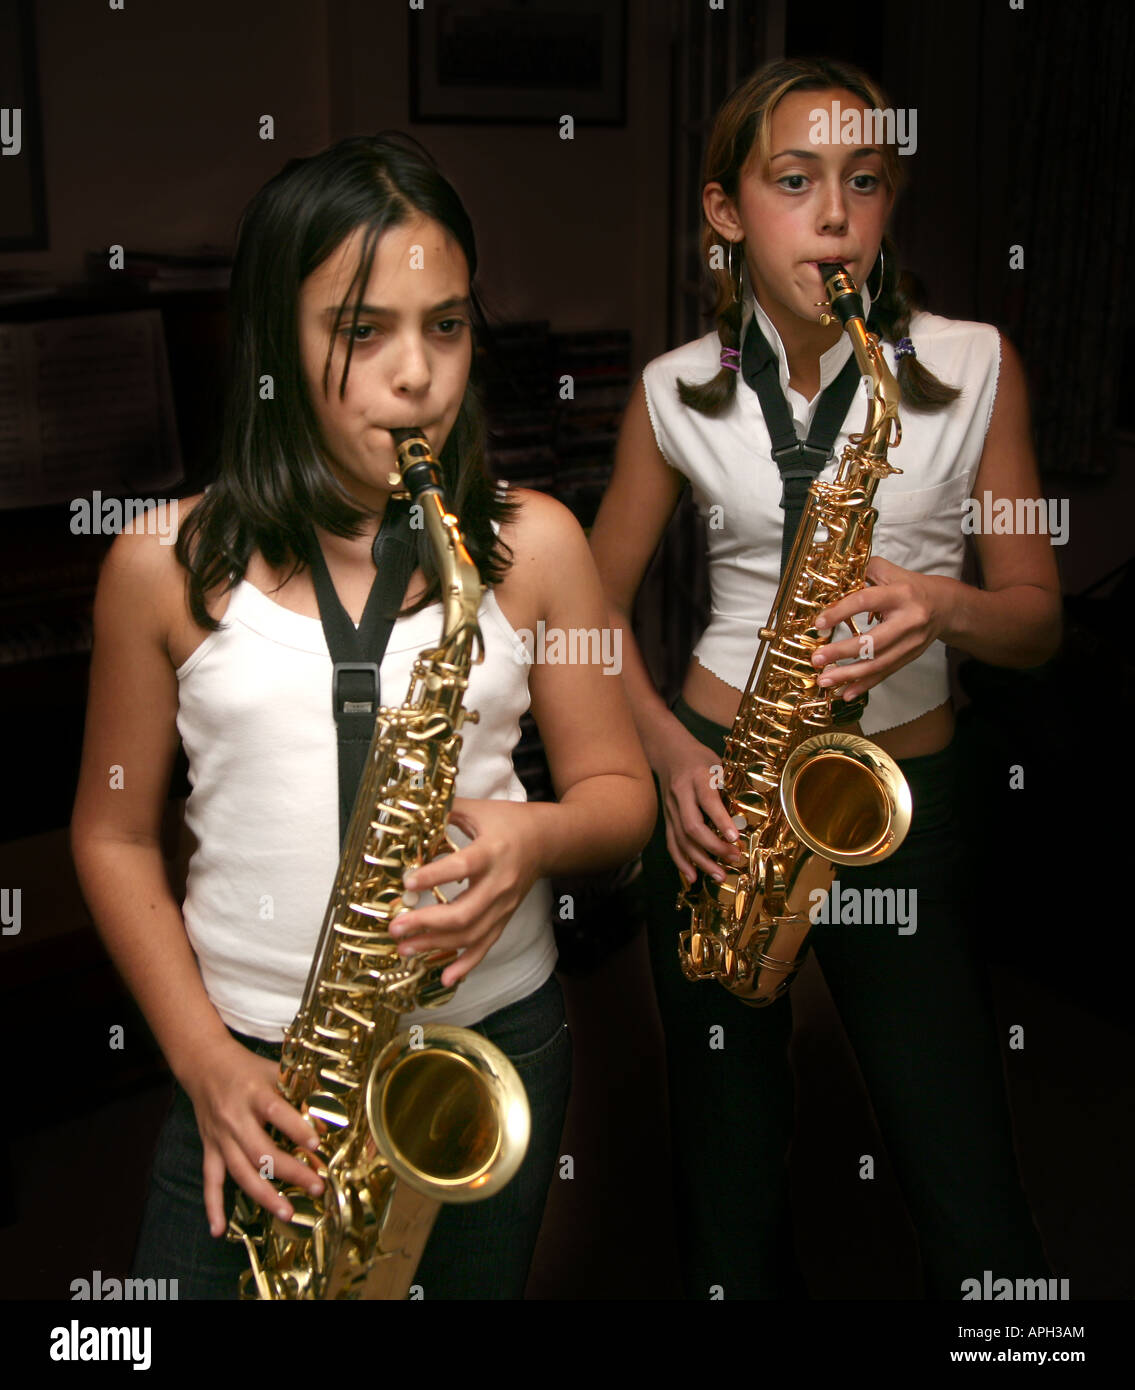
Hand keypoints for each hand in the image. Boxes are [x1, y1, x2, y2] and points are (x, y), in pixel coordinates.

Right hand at [178, 1034, 323, 1238]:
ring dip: (264, 1196)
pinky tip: (218, 1231)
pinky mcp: (210, 1149)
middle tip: (316, 1186)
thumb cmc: (247, 1069)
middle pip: (260, 1151)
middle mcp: (235, 1118)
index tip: (317, 1144)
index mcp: (254, 1093)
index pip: (275, 1111)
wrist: (204, 1065)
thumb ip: (298, 1091)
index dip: (296, 1128)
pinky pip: (210, 1181)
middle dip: (290, 1171)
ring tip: (287, 1214)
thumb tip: (327, 1114)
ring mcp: (220, 1137)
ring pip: (240, 1171)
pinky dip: (213, 1207)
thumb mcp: (274, 1070)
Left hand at [388, 797, 542, 987]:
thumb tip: (410, 811)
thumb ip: (444, 811)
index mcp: (492, 851)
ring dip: (436, 946)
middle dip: (427, 923)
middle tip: (396, 927)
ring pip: (472, 934)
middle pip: (465, 912)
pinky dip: (467, 964)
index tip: (407, 882)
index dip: (434, 876)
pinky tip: (446, 978)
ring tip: (405, 949)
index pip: (462, 867)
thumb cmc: (509, 822)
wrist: (546, 841)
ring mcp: (504, 905)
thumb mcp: (479, 809)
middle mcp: (500, 883)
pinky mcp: (505, 918)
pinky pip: (486, 945)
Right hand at [653, 722, 743, 886]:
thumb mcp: (719, 764)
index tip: (735, 838)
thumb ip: (729, 787)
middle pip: (692, 826)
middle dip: (713, 846)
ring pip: (681, 839)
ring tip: (719, 875)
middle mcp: (681, 794)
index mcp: (697, 777)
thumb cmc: (700, 759)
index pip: (708, 802)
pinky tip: (693, 876)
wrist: (669, 752)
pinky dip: (681, 861)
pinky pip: (672, 843)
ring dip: (700, 860)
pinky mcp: (667, 818)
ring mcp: (671, 808)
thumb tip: (748, 815)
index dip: (721, 821)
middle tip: (734, 858)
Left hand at [812, 555, 957, 699]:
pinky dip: (864, 685)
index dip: (841, 612)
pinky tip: (846, 694)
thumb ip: (862, 572)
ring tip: (824, 680)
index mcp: (900, 594)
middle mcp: (907, 621)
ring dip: (848, 675)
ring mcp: (910, 643)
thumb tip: (831, 580)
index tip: (819, 623)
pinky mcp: (909, 657)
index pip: (865, 602)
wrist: (945, 606)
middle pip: (873, 641)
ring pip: (878, 663)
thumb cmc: (910, 587)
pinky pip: (885, 673)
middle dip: (842, 652)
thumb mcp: (889, 571)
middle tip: (817, 659)